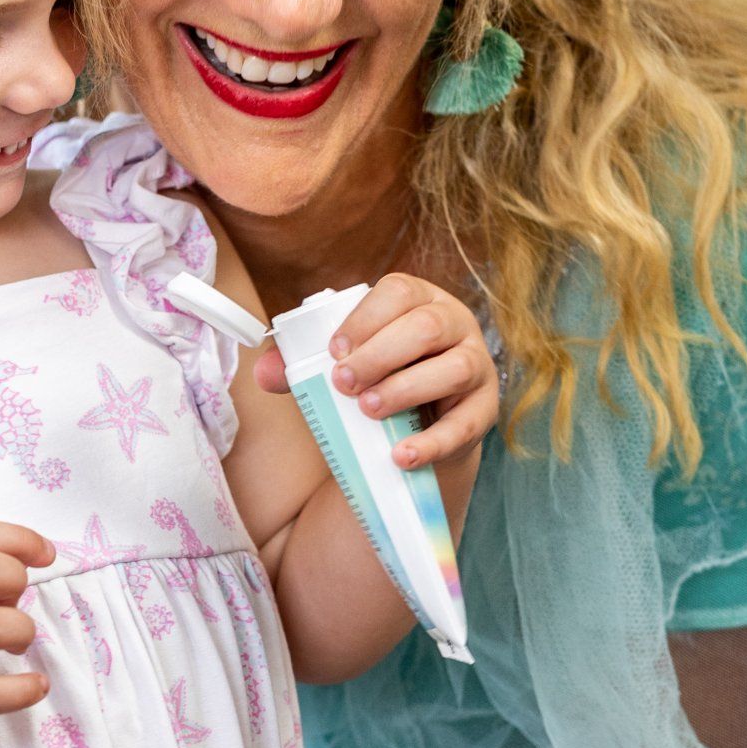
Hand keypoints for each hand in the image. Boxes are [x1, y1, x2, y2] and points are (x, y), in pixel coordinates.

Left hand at [254, 272, 497, 471]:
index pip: (399, 292)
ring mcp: (477, 366)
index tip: (333, 351)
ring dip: (406, 389)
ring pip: (454, 368)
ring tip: (367, 410)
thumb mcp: (346, 364)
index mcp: (420, 300)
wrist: (420, 424)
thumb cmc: (379, 378)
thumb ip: (302, 366)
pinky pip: (465, 425)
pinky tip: (400, 455)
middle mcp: (456, 324)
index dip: (365, 318)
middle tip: (343, 383)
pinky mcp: (484, 411)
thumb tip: (263, 373)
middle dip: (381, 354)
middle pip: (427, 327)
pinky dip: (432, 443)